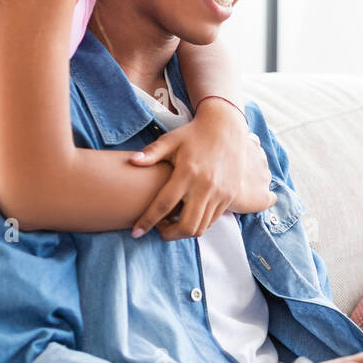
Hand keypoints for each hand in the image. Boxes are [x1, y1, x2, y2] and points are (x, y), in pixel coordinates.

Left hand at [128, 98, 274, 239]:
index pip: (164, 204)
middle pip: (186, 225)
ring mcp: (220, 193)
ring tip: (172, 221)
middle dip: (169, 234)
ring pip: (201, 227)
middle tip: (159, 229)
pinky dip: (199, 223)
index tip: (136, 232)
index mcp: (187, 172)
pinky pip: (213, 220)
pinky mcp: (230, 196)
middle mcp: (205, 186)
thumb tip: (132, 161)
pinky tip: (189, 214)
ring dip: (184, 231)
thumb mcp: (172, 139)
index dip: (148, 221)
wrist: (227, 128)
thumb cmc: (194, 134)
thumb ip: (152, 152)